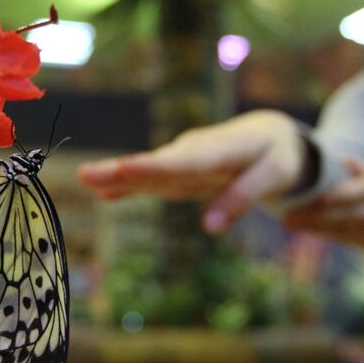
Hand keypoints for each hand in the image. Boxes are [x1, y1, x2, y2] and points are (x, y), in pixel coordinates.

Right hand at [77, 110, 307, 232]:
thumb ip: (243, 197)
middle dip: (123, 171)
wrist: (270, 133)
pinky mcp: (180, 171)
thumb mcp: (277, 175)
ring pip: (149, 172)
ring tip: (85, 179)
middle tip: (86, 174)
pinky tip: (103, 194)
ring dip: (117, 177)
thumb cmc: (279, 155)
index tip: (127, 169)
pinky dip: (129, 186)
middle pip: (157, 164)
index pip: (186, 161)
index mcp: (223, 148)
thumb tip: (209, 228)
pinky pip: (153, 180)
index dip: (156, 167)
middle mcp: (195, 150)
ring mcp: (184, 160)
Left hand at [282, 159, 363, 256]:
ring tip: (291, 224)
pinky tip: (312, 230)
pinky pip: (353, 240)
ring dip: (316, 229)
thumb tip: (339, 161)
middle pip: (347, 216)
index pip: (360, 193)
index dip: (335, 197)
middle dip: (314, 218)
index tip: (312, 198)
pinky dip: (332, 234)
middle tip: (285, 218)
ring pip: (346, 232)